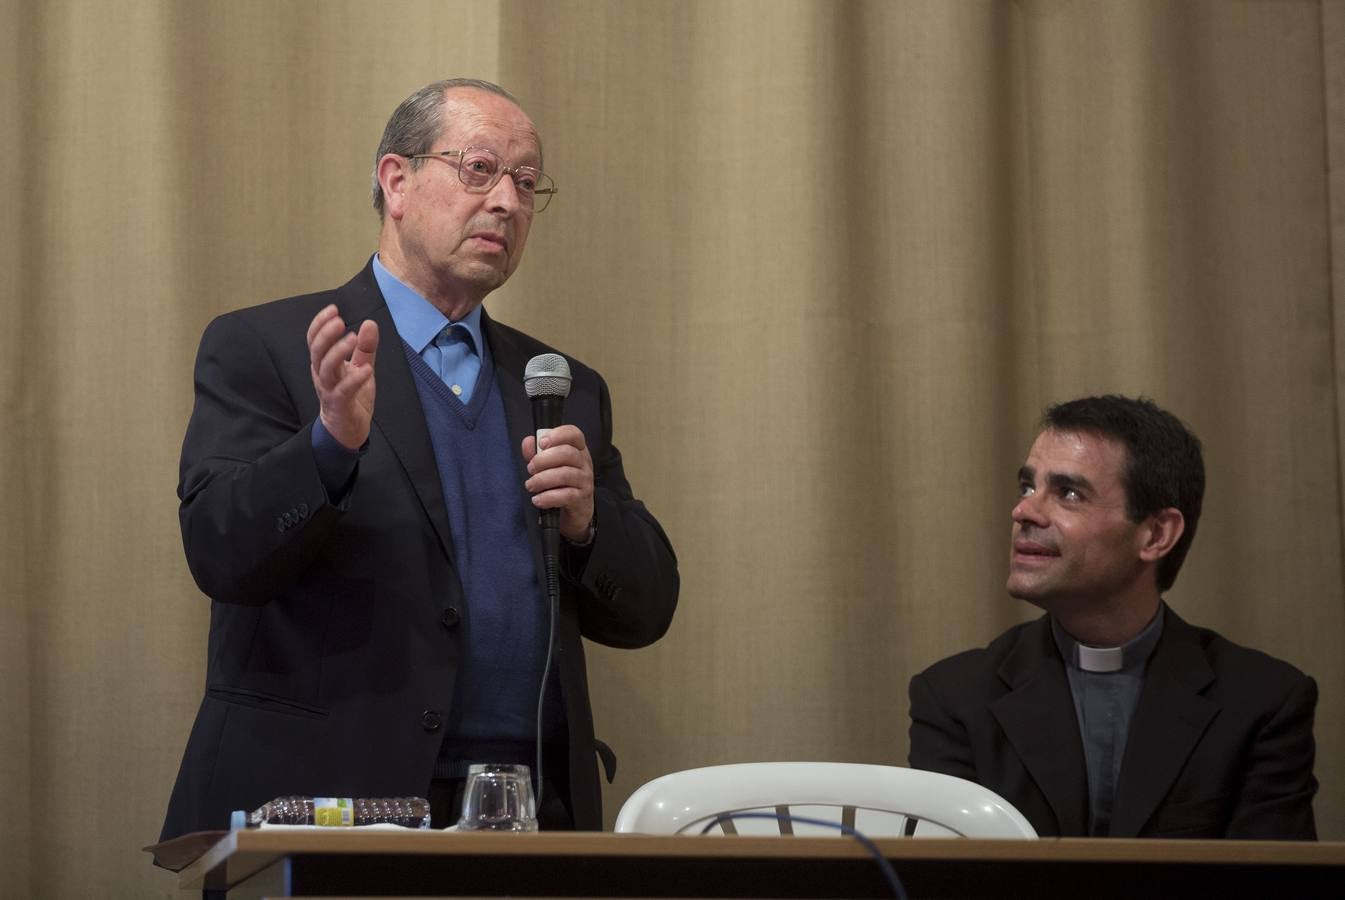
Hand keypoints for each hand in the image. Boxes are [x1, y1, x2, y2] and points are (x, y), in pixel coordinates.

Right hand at [307, 304, 378, 449]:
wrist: (347, 430)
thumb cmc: (351, 396)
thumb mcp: (361, 366)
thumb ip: (365, 347)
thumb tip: (370, 323)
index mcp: (323, 363)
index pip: (314, 340)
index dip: (320, 324)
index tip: (333, 309)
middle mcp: (322, 375)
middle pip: (316, 352)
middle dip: (326, 335)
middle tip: (340, 322)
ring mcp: (329, 390)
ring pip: (326, 369)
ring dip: (338, 352)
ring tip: (353, 338)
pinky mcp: (340, 404)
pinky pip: (343, 391)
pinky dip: (354, 380)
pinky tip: (366, 370)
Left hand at [522, 424, 594, 540]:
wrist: (576, 512)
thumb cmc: (561, 484)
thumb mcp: (548, 466)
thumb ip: (536, 452)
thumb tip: (529, 442)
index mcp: (578, 450)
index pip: (574, 434)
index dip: (558, 435)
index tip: (541, 443)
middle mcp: (584, 463)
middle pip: (567, 453)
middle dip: (543, 460)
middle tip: (530, 468)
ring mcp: (585, 481)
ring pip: (564, 474)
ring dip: (542, 479)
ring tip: (530, 485)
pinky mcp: (581, 499)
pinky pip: (565, 495)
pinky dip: (547, 498)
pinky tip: (537, 500)